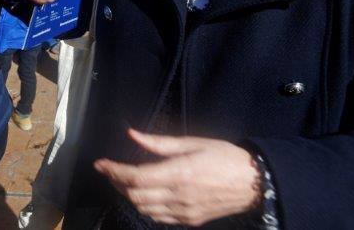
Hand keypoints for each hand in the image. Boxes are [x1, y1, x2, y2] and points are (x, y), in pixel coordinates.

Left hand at [94, 129, 260, 225]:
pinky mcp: (190, 220)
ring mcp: (184, 211)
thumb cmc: (224, 157)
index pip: (136, 178)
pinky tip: (141, 195)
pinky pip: (158, 217)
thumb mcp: (192, 142)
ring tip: (121, 181)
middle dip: (116, 183)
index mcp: (179, 173)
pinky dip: (144, 207)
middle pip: (135, 196)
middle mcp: (179, 196)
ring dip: (128, 196)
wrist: (253, 183)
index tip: (100, 163)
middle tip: (109, 170)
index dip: (114, 171)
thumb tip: (131, 134)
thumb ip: (159, 142)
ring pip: (144, 209)